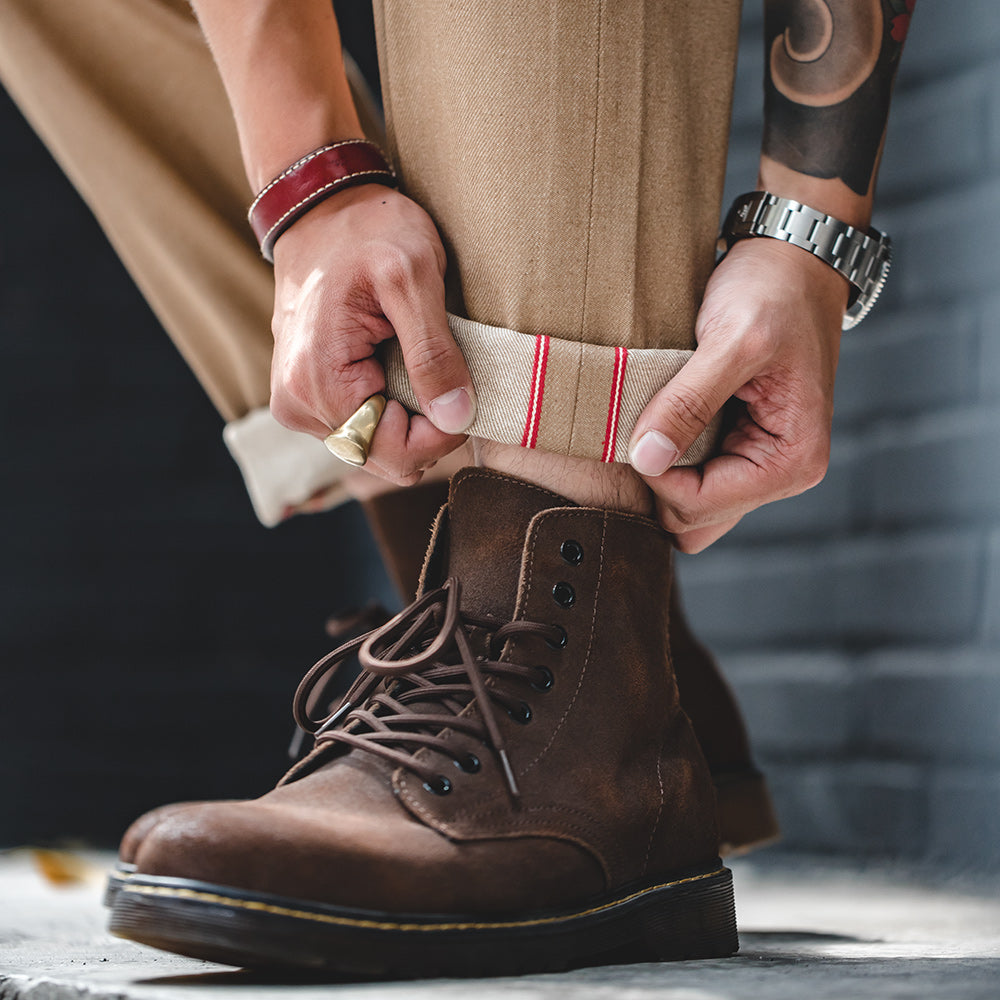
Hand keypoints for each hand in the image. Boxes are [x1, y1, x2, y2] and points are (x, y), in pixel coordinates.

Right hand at [268, 184, 475, 485]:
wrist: (321, 208)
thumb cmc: (368, 230)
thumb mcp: (413, 277)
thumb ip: (434, 352)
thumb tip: (456, 417)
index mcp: (318, 381)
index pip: (395, 453)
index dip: (442, 434)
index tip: (463, 393)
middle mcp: (298, 405)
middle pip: (385, 458)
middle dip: (425, 427)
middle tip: (442, 371)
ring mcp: (298, 405)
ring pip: (377, 447)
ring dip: (408, 415)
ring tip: (412, 358)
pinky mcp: (307, 398)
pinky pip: (363, 427)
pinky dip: (390, 406)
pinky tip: (394, 364)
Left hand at [628, 238, 847, 551]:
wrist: (792, 259)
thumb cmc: (773, 291)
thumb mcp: (732, 340)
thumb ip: (689, 402)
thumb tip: (646, 459)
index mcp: (791, 461)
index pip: (698, 506)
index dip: (657, 474)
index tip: (641, 424)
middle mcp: (780, 473)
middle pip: (691, 521)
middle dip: (658, 481)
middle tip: (643, 423)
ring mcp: (756, 464)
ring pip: (686, 506)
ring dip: (660, 472)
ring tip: (653, 419)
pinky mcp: (735, 447)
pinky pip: (688, 478)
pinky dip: (666, 457)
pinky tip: (661, 418)